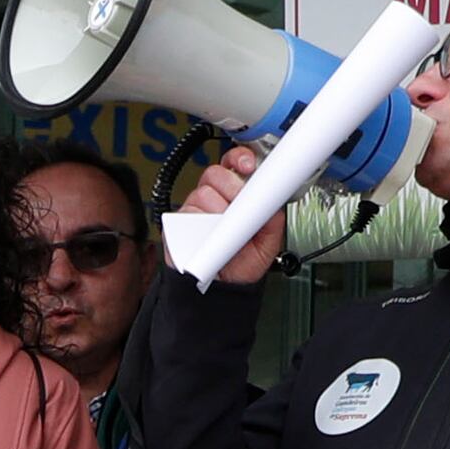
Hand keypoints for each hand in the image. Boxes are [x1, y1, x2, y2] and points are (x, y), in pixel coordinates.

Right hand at [182, 140, 284, 286]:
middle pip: (215, 173)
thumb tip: (273, 201)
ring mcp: (193, 210)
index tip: (248, 165)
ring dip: (216, 209)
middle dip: (231, 186)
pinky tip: (206, 236)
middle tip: (239, 205)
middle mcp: (212, 198)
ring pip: (202, 193)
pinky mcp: (177, 225)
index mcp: (233, 195)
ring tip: (224, 229)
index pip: (233, 164)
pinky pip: (185, 214)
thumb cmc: (241, 263)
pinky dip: (197, 223)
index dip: (239, 159)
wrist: (223, 289)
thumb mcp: (268, 241)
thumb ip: (273, 218)